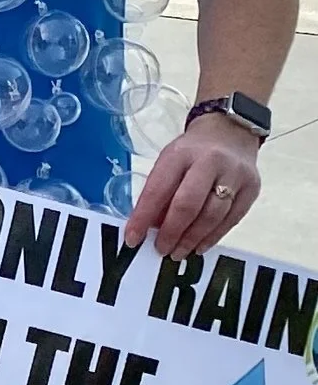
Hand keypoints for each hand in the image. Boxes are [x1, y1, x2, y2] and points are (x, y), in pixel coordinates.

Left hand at [123, 114, 262, 258]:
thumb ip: (160, 192)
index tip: (132, 239)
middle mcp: (210, 162)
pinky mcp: (252, 188)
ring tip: (178, 252)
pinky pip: (232, 219)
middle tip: (161, 249)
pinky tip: (200, 246)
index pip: (158, 189)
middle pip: (188, 204)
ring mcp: (235, 175)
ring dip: (193, 238)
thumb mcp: (169, 162)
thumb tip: (150, 227)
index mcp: (180, 153)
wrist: (230, 132)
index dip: (143, 217)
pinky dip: (214, 236)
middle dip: (172, 232)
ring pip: (213, 215)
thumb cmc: (192, 152)